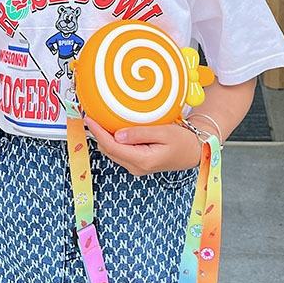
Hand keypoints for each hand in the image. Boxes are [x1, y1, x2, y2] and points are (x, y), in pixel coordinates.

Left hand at [83, 116, 202, 176]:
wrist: (195, 151)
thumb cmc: (183, 141)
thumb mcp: (164, 132)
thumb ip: (140, 133)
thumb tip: (117, 134)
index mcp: (142, 160)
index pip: (111, 146)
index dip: (97, 132)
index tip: (89, 118)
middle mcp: (136, 167)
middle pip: (108, 150)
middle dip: (97, 134)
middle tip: (91, 115)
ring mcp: (136, 167)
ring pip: (112, 152)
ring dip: (104, 137)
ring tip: (99, 119)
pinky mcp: (138, 163)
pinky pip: (120, 151)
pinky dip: (113, 140)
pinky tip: (113, 128)